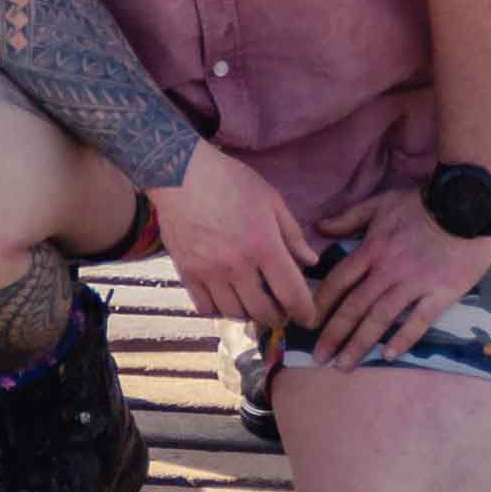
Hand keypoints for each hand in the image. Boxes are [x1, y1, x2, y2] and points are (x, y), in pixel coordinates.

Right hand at [148, 140, 321, 333]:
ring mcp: (209, 272)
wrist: (179, 173)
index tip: (309, 318)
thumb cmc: (229, 180)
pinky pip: (205, 308)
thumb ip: (292, 234)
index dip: (305, 312)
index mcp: (263, 245)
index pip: (291, 294)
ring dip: (250, 315)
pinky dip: (220, 310)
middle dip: (279, 318)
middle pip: (264, 312)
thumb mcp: (269, 199)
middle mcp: (237, 265)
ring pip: (235, 314)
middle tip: (282, 312)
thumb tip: (312, 262)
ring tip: (254, 304)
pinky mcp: (187, 273)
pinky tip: (226, 298)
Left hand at [301, 190, 490, 369]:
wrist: (468, 203)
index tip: (307, 324)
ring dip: (360, 343)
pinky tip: (388, 355)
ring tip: (344, 365)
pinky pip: (418, 320)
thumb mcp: (381, 203)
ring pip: (380, 318)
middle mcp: (387, 270)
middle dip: (334, 334)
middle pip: (354, 306)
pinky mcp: (440, 293)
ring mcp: (414, 283)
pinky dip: (403, 339)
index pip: (339, 281)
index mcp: (372, 249)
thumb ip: (349, 217)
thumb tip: (319, 226)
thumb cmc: (423, 204)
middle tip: (320, 358)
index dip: (321, 304)